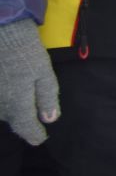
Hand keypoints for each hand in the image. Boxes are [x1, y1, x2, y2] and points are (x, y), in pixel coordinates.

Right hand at [0, 18, 58, 144]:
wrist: (3, 37)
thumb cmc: (27, 55)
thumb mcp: (44, 75)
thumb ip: (47, 98)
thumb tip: (50, 120)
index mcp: (18, 104)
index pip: (26, 129)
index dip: (35, 135)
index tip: (41, 138)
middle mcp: (1, 106)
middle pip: (14, 121)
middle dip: (24, 121)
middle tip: (35, 118)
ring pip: (4, 112)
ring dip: (14, 111)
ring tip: (24, 100)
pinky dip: (5, 100)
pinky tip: (12, 90)